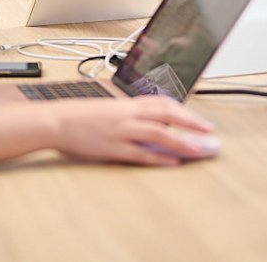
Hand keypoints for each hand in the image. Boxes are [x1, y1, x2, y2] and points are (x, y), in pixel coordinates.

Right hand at [52, 96, 217, 165]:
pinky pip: (140, 153)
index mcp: (125, 104)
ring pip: (158, 134)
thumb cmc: (78, 115)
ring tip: (200, 150)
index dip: (183, 111)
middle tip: (210, 134)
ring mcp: (121, 131)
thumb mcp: (106, 108)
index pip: (161, 103)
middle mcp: (127, 115)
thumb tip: (147, 123)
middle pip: (166, 116)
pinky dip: (158, 158)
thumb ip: (127, 114)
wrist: (56, 120)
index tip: (199, 120)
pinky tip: (172, 162)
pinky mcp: (113, 148)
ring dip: (182, 142)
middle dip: (191, 124)